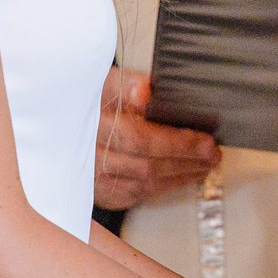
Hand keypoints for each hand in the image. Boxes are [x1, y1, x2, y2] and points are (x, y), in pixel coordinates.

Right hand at [95, 64, 220, 210]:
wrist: (65, 124)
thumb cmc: (90, 102)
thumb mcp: (104, 82)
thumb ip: (126, 84)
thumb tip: (144, 91)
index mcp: (90, 120)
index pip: (137, 135)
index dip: (175, 141)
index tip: (204, 139)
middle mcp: (88, 151)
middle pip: (145, 162)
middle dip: (185, 158)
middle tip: (212, 152)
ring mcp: (91, 175)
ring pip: (143, 182)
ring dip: (181, 174)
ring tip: (206, 163)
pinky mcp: (98, 192)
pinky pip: (136, 194)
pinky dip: (164, 186)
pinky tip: (183, 175)